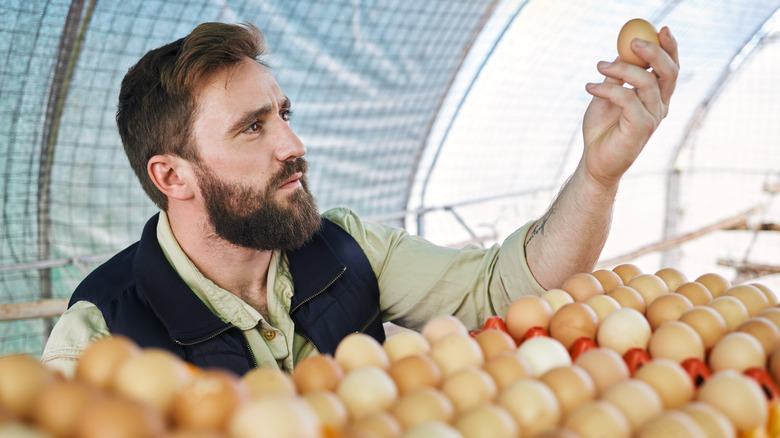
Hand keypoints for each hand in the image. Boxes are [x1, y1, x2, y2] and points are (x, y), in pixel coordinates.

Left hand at [582, 26, 678, 189]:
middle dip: (654, 52)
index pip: (670, 68)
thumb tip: (621, 50)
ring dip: (622, 69)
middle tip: (632, 42)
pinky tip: (589, 87)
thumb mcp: (607, 95)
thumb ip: (617, 76)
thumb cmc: (602, 129)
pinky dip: (607, 89)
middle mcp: (659, 106)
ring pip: (647, 83)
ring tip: (599, 67)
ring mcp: (653, 118)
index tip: (660, 28)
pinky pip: (628, 99)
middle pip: (669, 72)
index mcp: (656, 97)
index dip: (670, 48)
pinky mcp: (641, 128)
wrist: (594, 161)